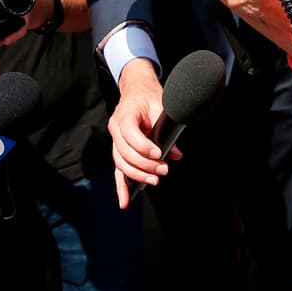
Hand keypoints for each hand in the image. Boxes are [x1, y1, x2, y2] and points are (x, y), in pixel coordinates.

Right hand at [109, 59, 171, 208]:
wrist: (136, 89)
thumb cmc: (148, 96)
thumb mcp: (161, 107)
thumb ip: (167, 130)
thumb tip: (176, 154)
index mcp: (124, 114)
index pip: (129, 134)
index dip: (143, 146)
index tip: (159, 154)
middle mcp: (115, 128)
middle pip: (124, 152)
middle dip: (144, 165)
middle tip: (163, 171)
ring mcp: (115, 140)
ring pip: (121, 163)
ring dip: (137, 175)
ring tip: (154, 181)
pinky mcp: (119, 150)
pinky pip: (119, 169)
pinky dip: (122, 186)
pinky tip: (125, 201)